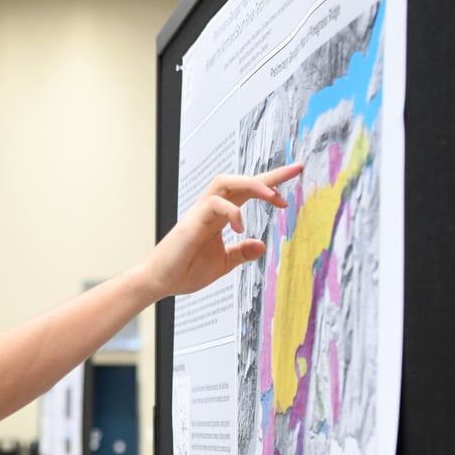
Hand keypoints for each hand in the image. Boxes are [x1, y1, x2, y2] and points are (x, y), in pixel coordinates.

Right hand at [137, 163, 302, 299]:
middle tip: (295, 172)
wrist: (159, 282)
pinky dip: (233, 212)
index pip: (248, 191)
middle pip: (240, 180)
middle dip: (269, 175)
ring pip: (225, 182)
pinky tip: (241, 228)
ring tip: (274, 195)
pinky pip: (215, 204)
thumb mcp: (223, 263)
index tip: (295, 172)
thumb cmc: (184, 271)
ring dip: (252, 184)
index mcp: (219, 217)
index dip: (272, 180)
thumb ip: (241, 252)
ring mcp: (200, 213)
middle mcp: (210, 209)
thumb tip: (262, 245)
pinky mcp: (192, 221)